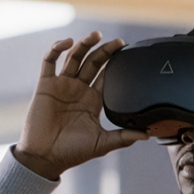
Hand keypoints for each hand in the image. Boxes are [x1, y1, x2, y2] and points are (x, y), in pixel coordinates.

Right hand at [14, 31, 148, 178]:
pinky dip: (57, 49)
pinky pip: (49, 61)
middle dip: (105, 51)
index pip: (106, 76)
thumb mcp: (103, 143)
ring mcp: (62, 86)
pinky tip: (68, 43)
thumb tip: (147, 135)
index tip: (127, 53)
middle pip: (93, 63)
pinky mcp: (46, 85)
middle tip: (118, 42)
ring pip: (74, 58)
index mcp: (93, 101)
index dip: (115, 63)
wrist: (45, 157)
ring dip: (84, 45)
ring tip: (96, 36)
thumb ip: (124, 137)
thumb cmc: (72, 152)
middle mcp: (78, 90)